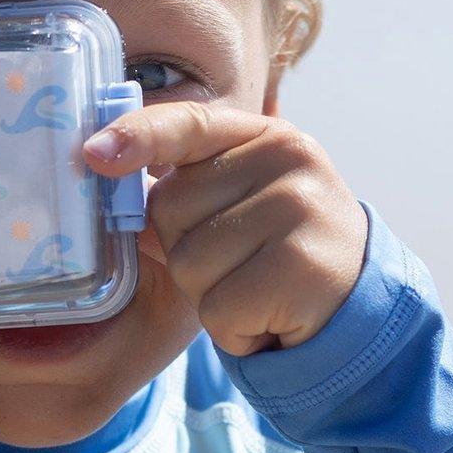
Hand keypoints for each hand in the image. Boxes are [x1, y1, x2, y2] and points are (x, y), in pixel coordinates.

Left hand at [84, 103, 366, 356]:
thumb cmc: (277, 252)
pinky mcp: (302, 269)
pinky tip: (267, 317)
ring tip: (256, 290)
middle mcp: (287, 160)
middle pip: (169, 210)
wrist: (358, 308)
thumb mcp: (239, 206)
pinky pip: (217, 308)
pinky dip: (232, 328)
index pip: (187, 124)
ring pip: (188, 265)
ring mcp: (299, 210)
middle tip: (239, 264)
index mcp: (266, 136)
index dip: (137, 137)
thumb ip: (185, 191)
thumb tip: (113, 177)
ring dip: (208, 296)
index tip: (93, 154)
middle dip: (185, 252)